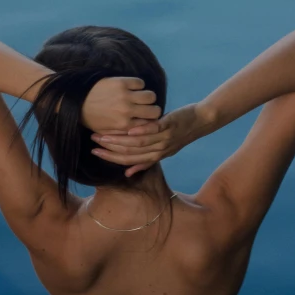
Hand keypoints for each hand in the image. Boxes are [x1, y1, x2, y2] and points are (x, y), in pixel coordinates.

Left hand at [82, 77, 161, 134]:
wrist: (76, 99)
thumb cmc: (91, 118)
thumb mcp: (106, 132)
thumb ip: (124, 133)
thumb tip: (140, 134)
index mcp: (124, 125)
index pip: (150, 125)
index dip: (150, 122)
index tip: (148, 119)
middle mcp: (127, 111)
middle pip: (155, 111)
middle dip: (153, 109)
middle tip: (146, 108)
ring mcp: (125, 96)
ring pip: (150, 96)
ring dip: (147, 96)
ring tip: (140, 97)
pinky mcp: (121, 82)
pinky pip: (140, 82)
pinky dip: (138, 85)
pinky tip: (132, 87)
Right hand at [89, 103, 203, 176]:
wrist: (202, 120)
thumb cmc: (180, 132)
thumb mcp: (163, 150)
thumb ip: (145, 161)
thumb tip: (127, 173)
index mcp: (156, 156)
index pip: (130, 161)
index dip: (111, 158)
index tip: (95, 151)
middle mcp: (159, 151)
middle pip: (131, 154)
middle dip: (110, 149)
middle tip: (93, 142)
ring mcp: (165, 139)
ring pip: (138, 144)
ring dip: (119, 140)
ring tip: (104, 135)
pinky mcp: (170, 126)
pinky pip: (153, 130)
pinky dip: (141, 131)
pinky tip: (128, 129)